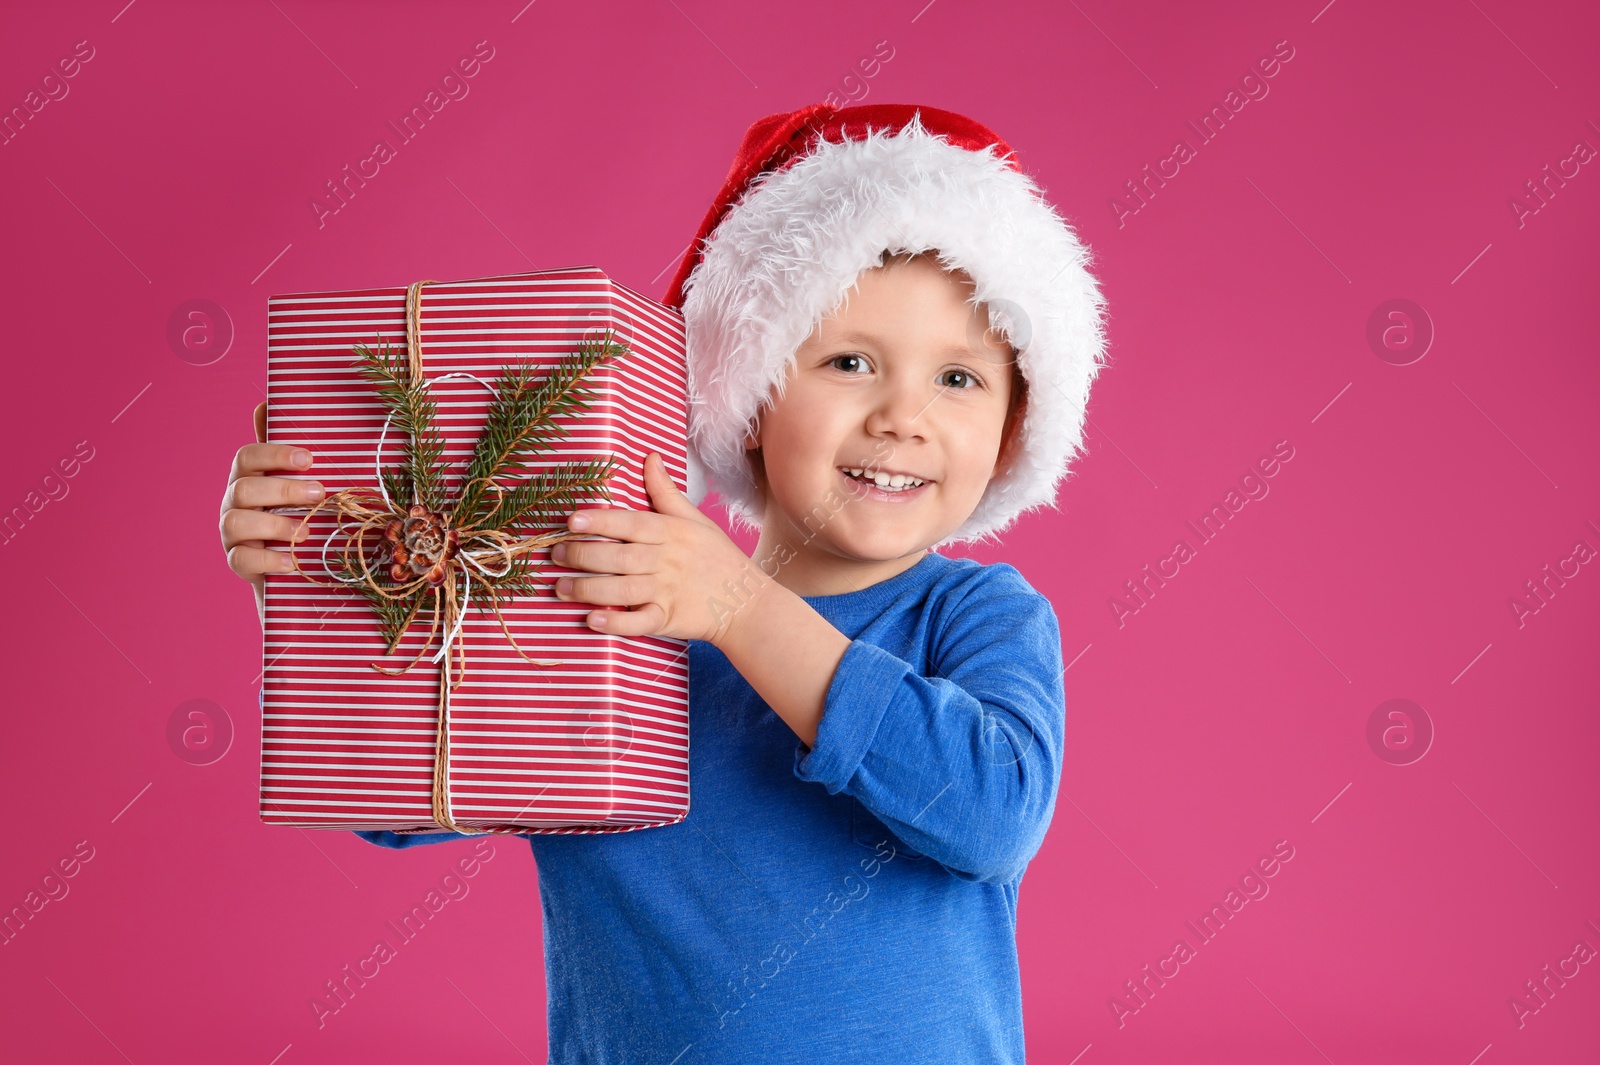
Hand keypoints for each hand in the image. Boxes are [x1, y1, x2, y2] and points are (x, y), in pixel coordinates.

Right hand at [219, 400, 324, 622]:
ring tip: (307, 532)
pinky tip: (293, 560)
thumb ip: (290, 451)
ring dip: (274, 525)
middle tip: (320, 494)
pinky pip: (241, 560)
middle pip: (244, 487)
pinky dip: (267, 560)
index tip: (310, 458)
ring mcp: (231, 534)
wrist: (303, 567)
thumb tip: (267, 401)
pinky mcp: (237, 563)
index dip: (274, 453)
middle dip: (282, 489)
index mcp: (248, 476)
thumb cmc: (305, 513)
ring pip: (236, 522)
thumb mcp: (304, 482)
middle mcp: (234, 502)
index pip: (247, 456)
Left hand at [552, 453, 768, 643]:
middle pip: (619, 556)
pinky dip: (615, 621)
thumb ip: (666, 492)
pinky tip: (592, 618)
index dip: (601, 520)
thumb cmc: (716, 557)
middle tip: (555, 554)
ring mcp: (667, 591)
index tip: (572, 520)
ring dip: (587, 588)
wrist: (744, 601)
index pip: (631, 523)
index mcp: (671, 532)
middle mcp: (667, 560)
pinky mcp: (668, 619)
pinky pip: (639, 621)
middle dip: (583, 555)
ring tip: (559, 587)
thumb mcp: (694, 519)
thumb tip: (650, 458)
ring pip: (622, 588)